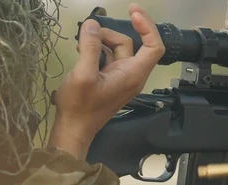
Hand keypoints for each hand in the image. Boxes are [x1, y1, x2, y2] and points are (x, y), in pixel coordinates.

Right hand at [48, 3, 164, 159]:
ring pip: (116, 49)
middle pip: (129, 43)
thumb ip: (90, 47)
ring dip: (100, 43)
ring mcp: (120, 78)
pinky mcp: (110, 80)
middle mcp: (131, 75)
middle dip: (108, 35)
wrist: (73, 129)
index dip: (147, 26)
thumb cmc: (80, 107)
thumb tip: (92, 25)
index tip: (133, 12)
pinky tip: (82, 53)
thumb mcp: (83, 74)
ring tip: (81, 46)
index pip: (154, 46)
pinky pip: (108, 58)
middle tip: (87, 35)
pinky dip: (97, 52)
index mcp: (132, 74)